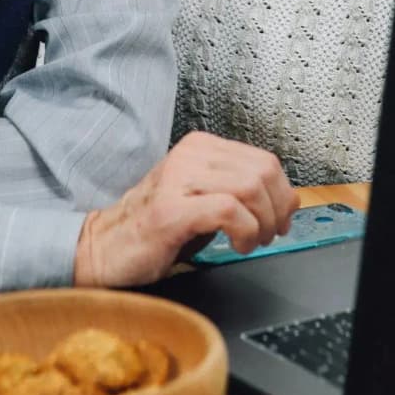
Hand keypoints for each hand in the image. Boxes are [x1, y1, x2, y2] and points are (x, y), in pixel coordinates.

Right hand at [72, 131, 296, 287]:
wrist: (104, 248)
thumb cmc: (157, 228)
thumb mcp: (207, 201)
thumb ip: (244, 193)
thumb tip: (290, 200)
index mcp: (200, 147)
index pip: (264, 159)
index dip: (283, 194)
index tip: (280, 220)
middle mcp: (190, 154)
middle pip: (262, 172)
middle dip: (277, 210)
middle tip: (268, 236)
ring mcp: (178, 179)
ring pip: (249, 188)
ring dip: (262, 223)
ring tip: (251, 242)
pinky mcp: (170, 209)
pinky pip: (228, 210)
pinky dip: (245, 232)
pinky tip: (237, 245)